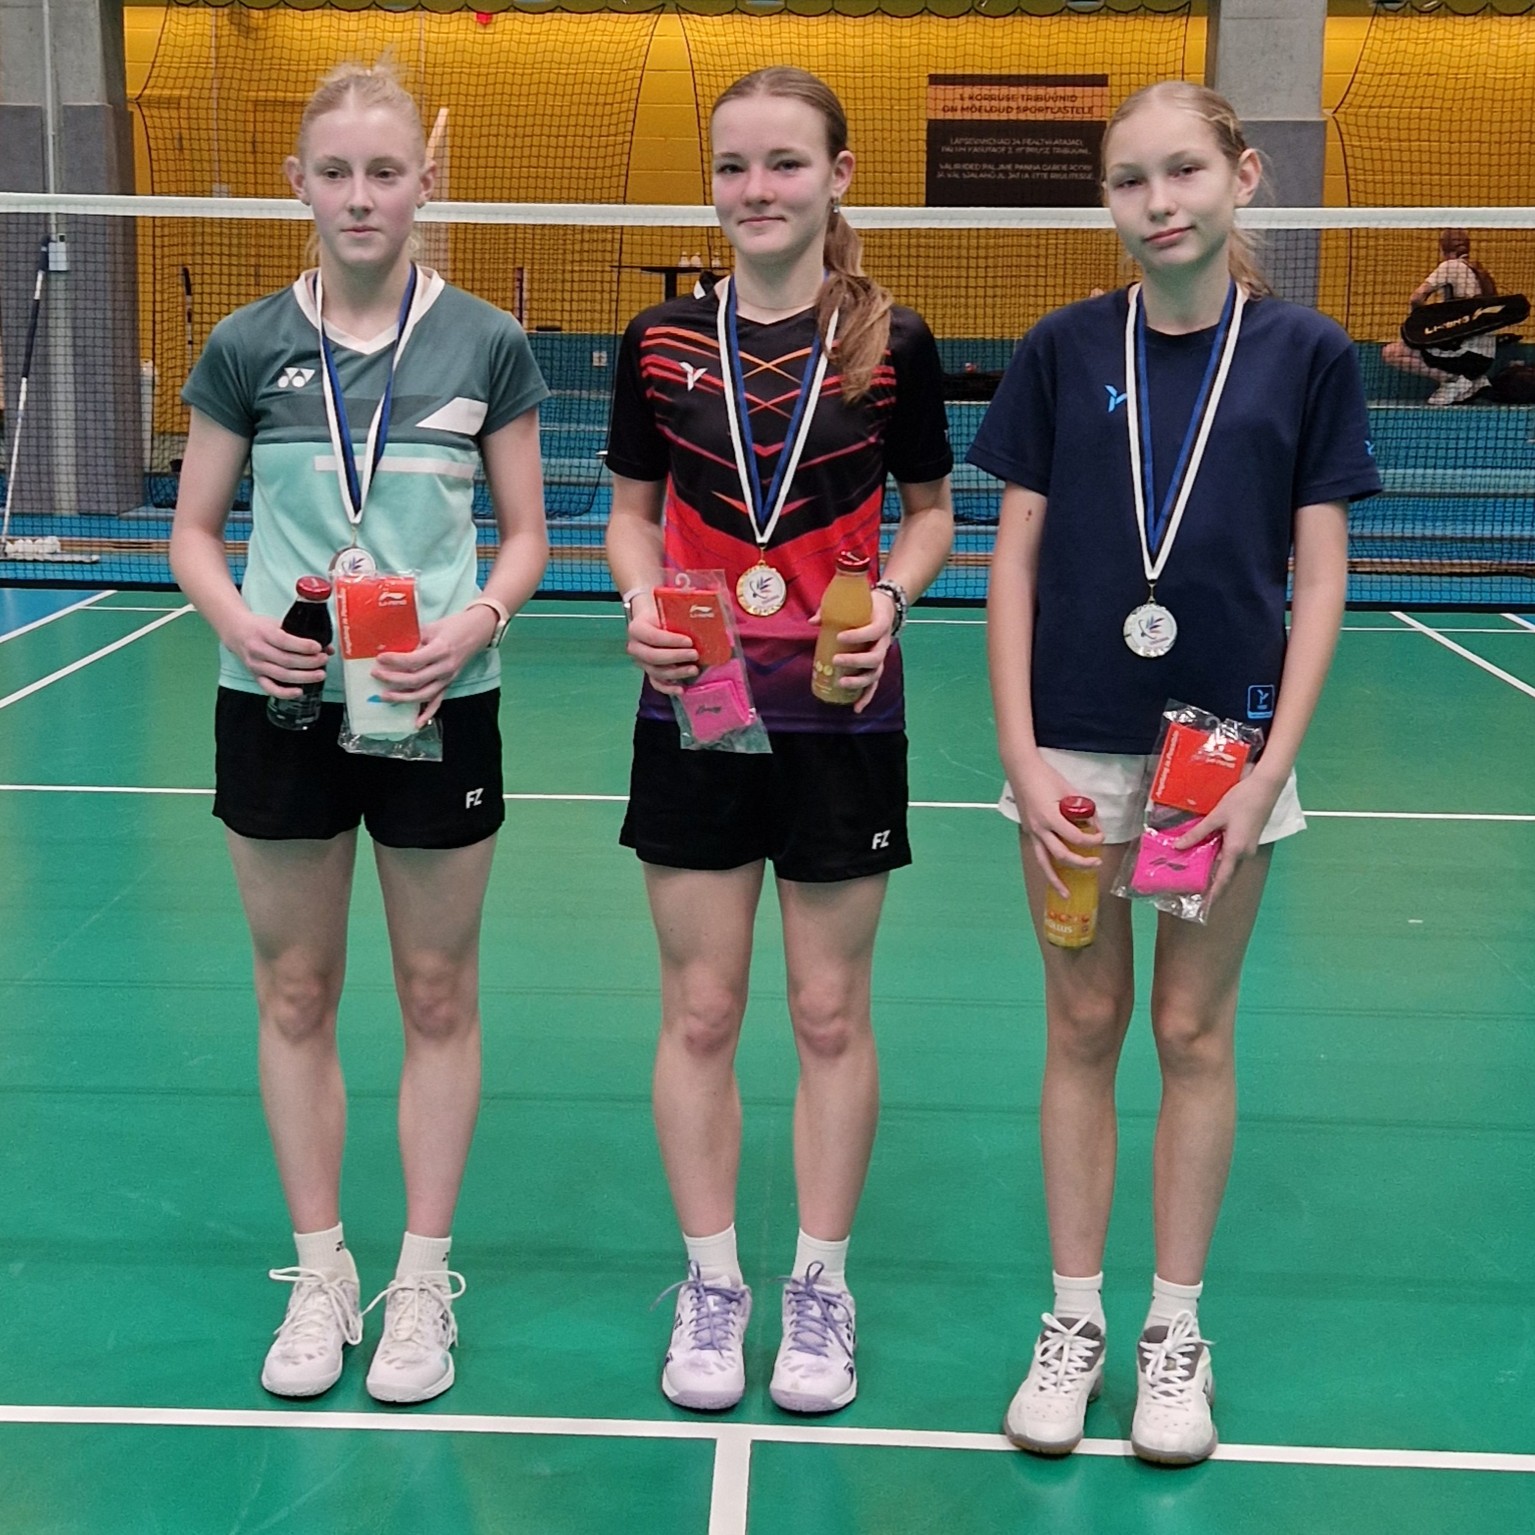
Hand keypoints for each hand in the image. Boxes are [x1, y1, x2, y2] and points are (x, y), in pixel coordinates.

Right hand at [226, 610, 329, 699]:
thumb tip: (327, 647)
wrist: (236, 632)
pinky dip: (285, 693)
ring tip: (320, 674)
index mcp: (263, 633)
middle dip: (309, 662)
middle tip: (324, 660)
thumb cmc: (260, 627)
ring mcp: (256, 665)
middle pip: (286, 660)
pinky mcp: (256, 676)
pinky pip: (270, 688)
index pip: (284, 642)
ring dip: (303, 677)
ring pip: (281, 675)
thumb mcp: (278, 623)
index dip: (303, 646)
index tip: (318, 648)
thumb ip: (300, 634)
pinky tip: (299, 692)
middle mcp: (258, 650)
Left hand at [371, 606, 496, 725]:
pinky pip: (438, 701)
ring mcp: (448, 678)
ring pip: (424, 694)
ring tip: (385, 696)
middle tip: (375, 674)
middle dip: (393, 680)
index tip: (380, 658)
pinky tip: (416, 723)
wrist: (478, 631)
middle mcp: (445, 667)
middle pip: (416, 680)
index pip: (414, 660)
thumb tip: (390, 648)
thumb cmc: (453, 626)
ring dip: (403, 698)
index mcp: (440, 650)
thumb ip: (413, 640)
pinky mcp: (449, 684)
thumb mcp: (431, 628)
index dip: (395, 661)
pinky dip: (427, 713)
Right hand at [624, 591, 698, 696]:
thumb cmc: (661, 614)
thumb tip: (700, 613)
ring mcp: (641, 662)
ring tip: (694, 669)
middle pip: (653, 657)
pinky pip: (656, 683)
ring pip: (656, 672)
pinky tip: (681, 689)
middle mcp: (635, 647)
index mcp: (637, 629)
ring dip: (676, 673)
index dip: (671, 641)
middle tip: (695, 655)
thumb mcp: (665, 609)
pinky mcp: (648, 672)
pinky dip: (668, 689)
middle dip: (676, 657)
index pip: (653, 637)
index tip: (689, 641)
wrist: (650, 620)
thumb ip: (677, 613)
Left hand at [810, 587, 895, 714]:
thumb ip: (832, 610)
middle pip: (874, 658)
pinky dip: (866, 697)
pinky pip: (873, 685)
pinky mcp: (877, 667)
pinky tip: (856, 708)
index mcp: (881, 624)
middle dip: (855, 661)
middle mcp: (883, 643)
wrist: (886, 609)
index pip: (873, 631)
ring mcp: (881, 657)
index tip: (840, 637)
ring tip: (841, 684)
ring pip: (874, 674)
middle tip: (836, 660)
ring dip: (859, 682)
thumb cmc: (866, 606)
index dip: (858, 636)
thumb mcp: (853, 603)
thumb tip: (813, 621)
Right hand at [1007, 753, 1103, 898]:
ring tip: (1065, 893)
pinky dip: (1047, 868)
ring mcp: (1032, 832)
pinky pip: (1039, 854)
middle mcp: (1039, 829)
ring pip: (1044, 862)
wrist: (1022, 770)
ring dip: (1055, 880)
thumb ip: (1084, 810)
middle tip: (1096, 864)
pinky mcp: (1029, 832)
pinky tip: (1054, 876)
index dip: (1092, 840)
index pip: (1076, 838)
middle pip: (1062, 855)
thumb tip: (1095, 827)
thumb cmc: (1047, 777)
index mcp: (1050, 817)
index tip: (1101, 837)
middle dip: (1081, 863)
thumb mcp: (1070, 791)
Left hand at [1173, 768, 1282, 907]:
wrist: (1266, 787)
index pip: (1222, 878)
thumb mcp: (1216, 816)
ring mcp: (1249, 847)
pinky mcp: (1248, 840)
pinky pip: (1232, 856)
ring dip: (1214, 872)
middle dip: (1211, 886)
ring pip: (1228, 865)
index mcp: (1236, 850)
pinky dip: (1219, 860)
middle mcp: (1245, 853)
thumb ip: (1198, 833)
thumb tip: (1178, 847)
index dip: (1213, 894)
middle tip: (1193, 893)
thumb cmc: (1242, 800)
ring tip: (1196, 877)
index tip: (1204, 907)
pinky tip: (1206, 858)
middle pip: (1225, 874)